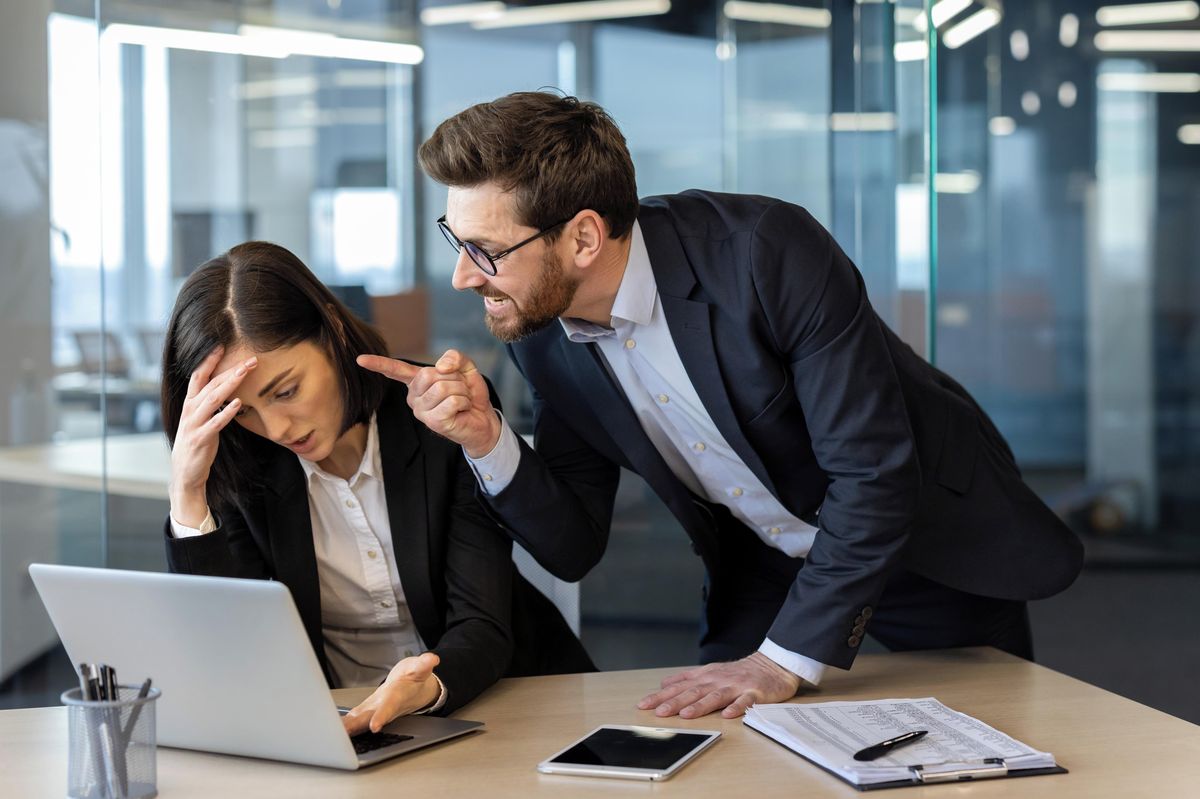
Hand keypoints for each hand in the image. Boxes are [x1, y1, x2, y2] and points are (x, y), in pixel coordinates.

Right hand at [168, 346, 256, 526]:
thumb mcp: (201, 419)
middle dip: (230, 370)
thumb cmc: (197, 443)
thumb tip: (225, 386)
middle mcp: (190, 410)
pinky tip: (238, 404)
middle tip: (249, 359)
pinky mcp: (200, 439)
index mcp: (191, 404)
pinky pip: (215, 423)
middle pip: (210, 384)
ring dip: (230, 385)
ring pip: (212, 399)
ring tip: (245, 373)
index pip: (198, 376)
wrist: (185, 473)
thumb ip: (209, 403)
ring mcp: (194, 424)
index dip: (209, 360)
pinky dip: (226, 413)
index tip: (222, 345)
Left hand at [341, 653, 441, 734]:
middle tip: (343, 734)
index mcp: (397, 697)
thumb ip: (424, 663)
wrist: (411, 689)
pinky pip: (355, 719)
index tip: (375, 726)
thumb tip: (432, 658)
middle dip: (358, 727)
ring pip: (360, 722)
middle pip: (370, 719)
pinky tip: (334, 729)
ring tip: (334, 734)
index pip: (389, 707)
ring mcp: (375, 710)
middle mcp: (385, 708)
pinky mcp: (367, 710)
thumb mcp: (420, 667)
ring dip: (348, 728)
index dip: (382, 716)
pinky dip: (345, 725)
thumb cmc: (413, 679)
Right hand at [357, 350, 500, 456]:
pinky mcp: (432, 421)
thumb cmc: (470, 395)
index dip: (378, 364)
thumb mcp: (465, 369)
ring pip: (443, 387)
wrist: (484, 419)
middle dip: (453, 377)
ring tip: (462, 400)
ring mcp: (421, 411)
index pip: (395, 370)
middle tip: (459, 389)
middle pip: (430, 373)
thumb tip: (441, 365)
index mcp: (417, 382)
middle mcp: (414, 397)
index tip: (359, 359)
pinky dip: (464, 401)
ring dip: (461, 391)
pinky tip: (462, 410)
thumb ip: (455, 358)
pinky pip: (452, 400)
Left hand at [637, 652, 803, 718]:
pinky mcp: (755, 693)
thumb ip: (687, 678)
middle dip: (675, 702)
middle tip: (659, 712)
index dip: (661, 696)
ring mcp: (736, 686)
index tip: (644, 705)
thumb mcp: (710, 671)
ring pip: (716, 696)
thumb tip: (664, 684)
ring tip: (686, 714)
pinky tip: (728, 715)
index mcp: (706, 677)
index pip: (679, 687)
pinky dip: (737, 708)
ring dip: (700, 705)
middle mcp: (718, 681)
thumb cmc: (738, 672)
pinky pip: (745, 701)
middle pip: (694, 692)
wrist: (771, 665)